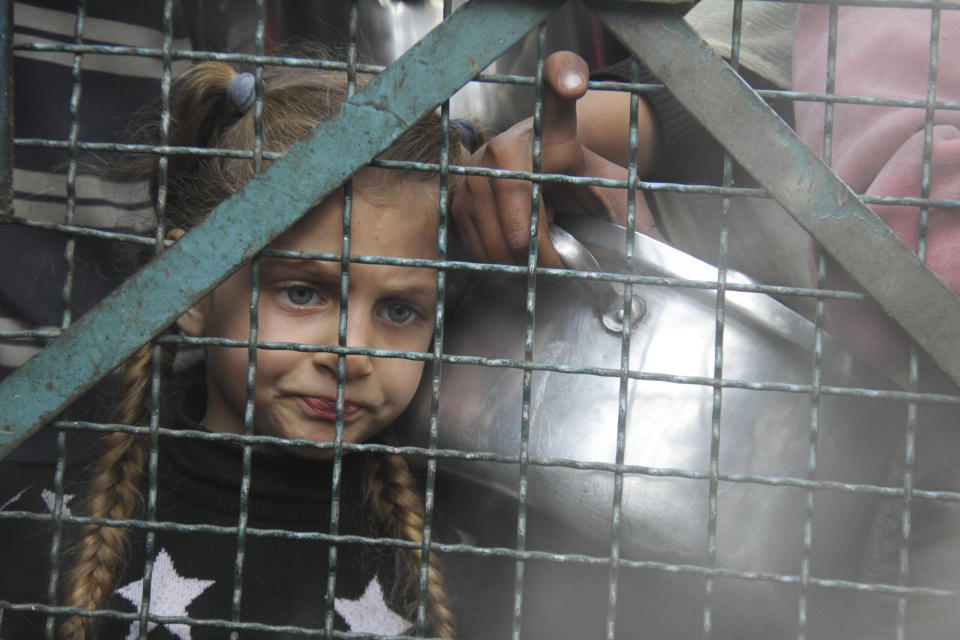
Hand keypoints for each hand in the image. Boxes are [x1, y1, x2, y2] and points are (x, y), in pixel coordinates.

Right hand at [452, 51, 661, 267]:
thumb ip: (642, 230)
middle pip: (521, 209)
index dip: (563, 80)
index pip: (557, 101)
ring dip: (519, 261)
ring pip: (495, 233)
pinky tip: (515, 253)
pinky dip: (496, 258)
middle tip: (559, 265)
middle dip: (541, 251)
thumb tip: (676, 260)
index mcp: (558, 135)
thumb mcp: (617, 202)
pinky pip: (474, 240)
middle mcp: (510, 142)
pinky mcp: (459, 192)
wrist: (546, 183)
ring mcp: (478, 167)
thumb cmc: (584, 192)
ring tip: (540, 258)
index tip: (574, 83)